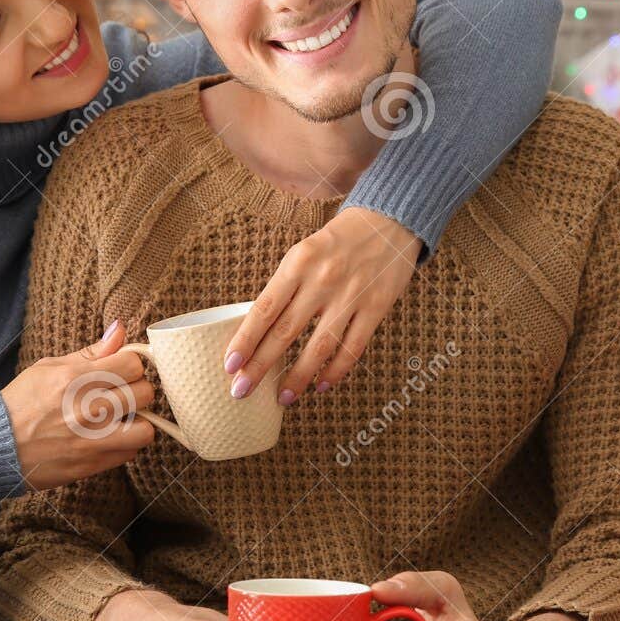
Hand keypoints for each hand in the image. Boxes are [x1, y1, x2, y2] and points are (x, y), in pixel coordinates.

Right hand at [0, 320, 155, 490]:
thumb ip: (90, 352)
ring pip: (146, 429)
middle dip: (137, 390)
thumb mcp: (49, 367)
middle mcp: (88, 409)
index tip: (122, 369)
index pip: (133, 363)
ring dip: (138, 422)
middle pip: (145, 393)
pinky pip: (130, 454)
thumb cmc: (21, 403)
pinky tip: (108, 438)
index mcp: (76, 379)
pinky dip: (124, 445)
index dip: (131, 364)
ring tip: (122, 419)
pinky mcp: (92, 465)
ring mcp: (92, 440)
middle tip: (122, 393)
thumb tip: (119, 330)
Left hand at [222, 207, 420, 402]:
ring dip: (297, 378)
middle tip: (241, 391)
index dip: (245, 340)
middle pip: (285, 332)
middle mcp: (322, 280)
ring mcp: (351, 296)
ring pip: (318, 347)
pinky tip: (321, 385)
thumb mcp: (303, 253)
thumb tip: (258, 332)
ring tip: (282, 399)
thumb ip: (285, 288)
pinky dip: (335, 371)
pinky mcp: (376, 308)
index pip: (264, 309)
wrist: (389, 221)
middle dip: (260, 367)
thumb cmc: (337, 242)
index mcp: (297, 263)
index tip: (230, 365)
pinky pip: (352, 348)